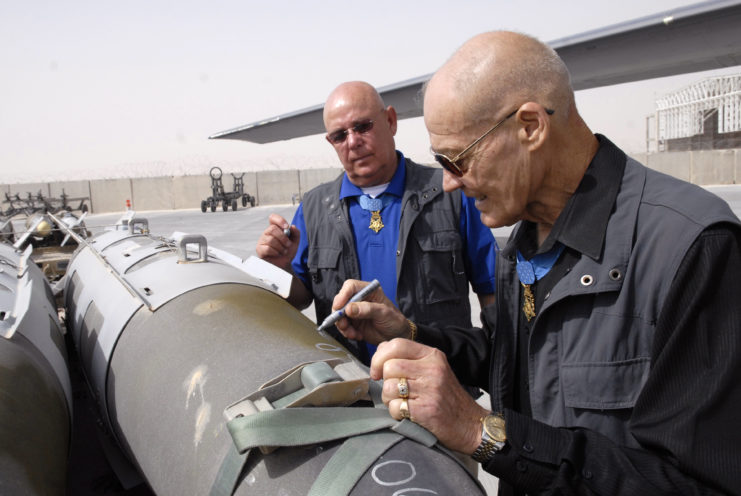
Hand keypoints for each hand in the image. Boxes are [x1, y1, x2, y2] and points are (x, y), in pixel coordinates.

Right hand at [255, 213, 298, 270]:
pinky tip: (277, 254)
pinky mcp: (260, 249)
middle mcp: (267, 233)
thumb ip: (296, 233)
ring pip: (271, 239)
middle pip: (272, 229)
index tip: (286, 227)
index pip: (273, 218)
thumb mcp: (295, 242)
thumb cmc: (287, 251)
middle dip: (283, 238)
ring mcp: (262, 240)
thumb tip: (292, 226)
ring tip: (283, 251)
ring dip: (281, 247)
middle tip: (288, 245)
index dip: (279, 220)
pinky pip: (267, 248)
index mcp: (275, 228)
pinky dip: (275, 252)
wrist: (284, 264)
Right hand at [333, 279, 408, 344]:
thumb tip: (349, 308)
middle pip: (341, 300)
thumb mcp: (384, 313)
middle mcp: (359, 299)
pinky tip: (357, 336)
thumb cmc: (395, 321)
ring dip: (342, 325)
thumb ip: (368, 309)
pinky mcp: (353, 323)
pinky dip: (347, 332)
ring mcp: (355, 311)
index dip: (343, 295)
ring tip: (352, 333)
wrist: (397, 336)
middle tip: (343, 324)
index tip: (339, 307)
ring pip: (339, 315)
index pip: (351, 286)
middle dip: (339, 314)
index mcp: (369, 291)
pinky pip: (343, 326)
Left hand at [371, 338, 488, 453]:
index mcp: (432, 356)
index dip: (379, 357)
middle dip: (384, 382)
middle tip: (394, 392)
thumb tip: (379, 356)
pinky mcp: (427, 410)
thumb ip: (410, 360)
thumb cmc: (447, 398)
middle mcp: (432, 369)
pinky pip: (395, 407)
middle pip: (389, 367)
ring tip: (403, 403)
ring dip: (389, 399)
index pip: (396, 344)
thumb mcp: (434, 370)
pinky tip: (408, 414)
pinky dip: (396, 413)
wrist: (470, 425)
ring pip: (388, 387)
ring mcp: (431, 389)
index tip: (377, 371)